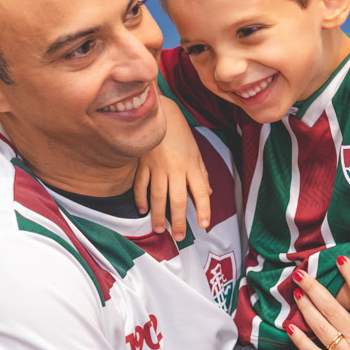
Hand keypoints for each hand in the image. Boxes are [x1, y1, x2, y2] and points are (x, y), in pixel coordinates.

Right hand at [134, 98, 209, 240]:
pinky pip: (140, 185)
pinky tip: (143, 209)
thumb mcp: (195, 151)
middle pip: (178, 200)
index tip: (205, 225)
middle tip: (178, 237)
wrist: (158, 112)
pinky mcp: (142, 163)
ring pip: (157, 196)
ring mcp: (157, 166)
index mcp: (191, 165)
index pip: (200, 192)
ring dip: (158, 215)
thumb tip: (208, 194)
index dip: (204, 209)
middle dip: (178, 221)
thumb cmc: (179, 133)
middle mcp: (176, 168)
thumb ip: (201, 174)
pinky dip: (140, 198)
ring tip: (158, 229)